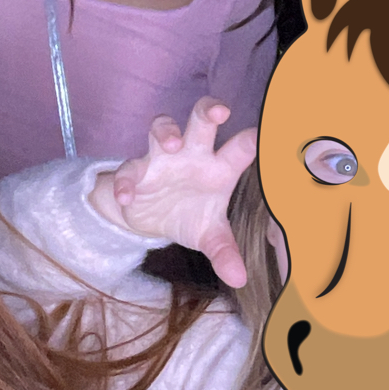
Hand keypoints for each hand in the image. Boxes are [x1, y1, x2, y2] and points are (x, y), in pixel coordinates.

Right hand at [88, 98, 257, 287]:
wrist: (151, 219)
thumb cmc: (191, 215)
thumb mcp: (210, 236)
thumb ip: (225, 253)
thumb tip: (239, 279)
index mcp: (219, 167)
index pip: (239, 149)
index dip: (251, 140)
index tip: (262, 135)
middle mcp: (193, 154)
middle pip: (201, 121)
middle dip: (208, 111)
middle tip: (220, 110)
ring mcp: (163, 159)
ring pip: (162, 128)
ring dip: (166, 131)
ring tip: (171, 144)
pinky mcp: (136, 172)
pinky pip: (129, 170)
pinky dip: (126, 182)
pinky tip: (127, 197)